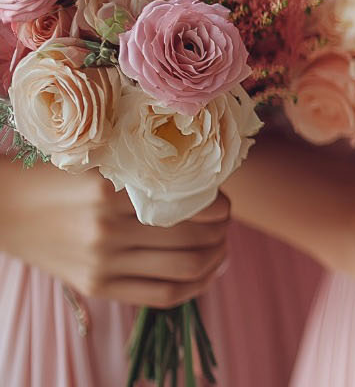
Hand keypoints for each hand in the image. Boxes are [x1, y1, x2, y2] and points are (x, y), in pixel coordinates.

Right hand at [0, 166, 228, 307]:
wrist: (4, 210)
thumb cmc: (58, 180)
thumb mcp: (97, 165)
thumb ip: (143, 174)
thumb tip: (207, 185)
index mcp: (108, 192)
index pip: (187, 204)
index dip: (217, 205)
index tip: (221, 200)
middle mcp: (106, 230)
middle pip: (194, 238)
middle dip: (221, 230)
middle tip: (224, 221)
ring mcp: (102, 264)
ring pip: (186, 267)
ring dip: (216, 256)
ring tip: (220, 244)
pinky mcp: (99, 287)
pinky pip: (164, 296)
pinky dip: (197, 285)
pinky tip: (208, 271)